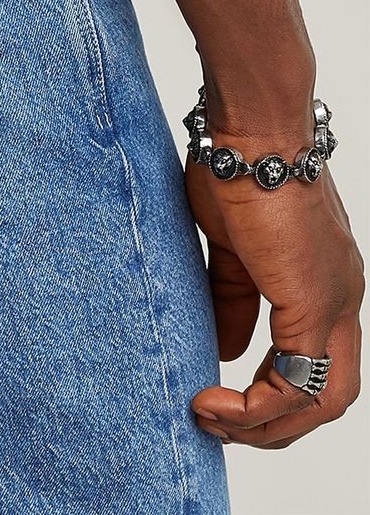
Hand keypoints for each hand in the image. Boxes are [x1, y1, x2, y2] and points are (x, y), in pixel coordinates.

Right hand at [185, 139, 363, 447]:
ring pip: (324, 398)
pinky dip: (258, 407)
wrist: (251, 130)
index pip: (317, 360)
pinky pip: (297, 381)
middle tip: (222, 426)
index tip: (223, 401)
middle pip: (332, 394)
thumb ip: (234, 299)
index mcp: (323, 280)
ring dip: (267, 426)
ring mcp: (334, 300)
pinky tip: (217, 403)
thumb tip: (228, 350)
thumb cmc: (236, 168)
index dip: (273, 395)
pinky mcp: (313, 300)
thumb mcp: (230, 248)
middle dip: (276, 425)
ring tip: (214, 421)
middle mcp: (342, 296)